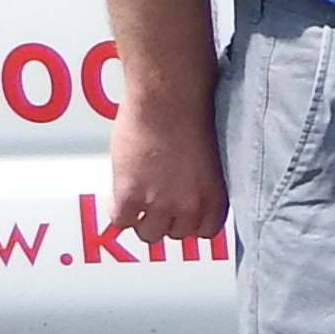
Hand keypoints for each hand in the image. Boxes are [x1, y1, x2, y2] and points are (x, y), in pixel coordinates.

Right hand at [104, 89, 225, 247]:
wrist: (168, 99)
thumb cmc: (192, 114)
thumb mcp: (209, 158)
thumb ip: (200, 183)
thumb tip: (188, 190)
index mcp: (215, 195)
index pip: (205, 230)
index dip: (190, 221)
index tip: (182, 213)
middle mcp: (190, 205)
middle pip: (175, 234)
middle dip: (166, 219)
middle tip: (157, 202)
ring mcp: (159, 204)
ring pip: (149, 234)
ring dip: (142, 219)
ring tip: (139, 199)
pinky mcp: (129, 197)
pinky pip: (121, 222)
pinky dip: (119, 211)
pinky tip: (122, 195)